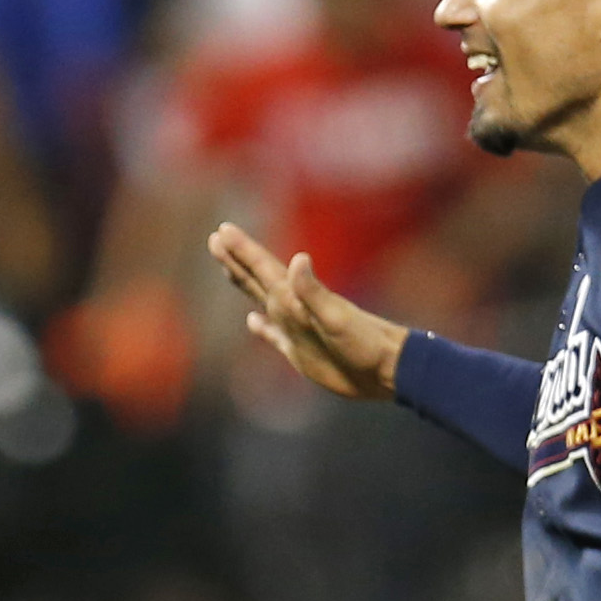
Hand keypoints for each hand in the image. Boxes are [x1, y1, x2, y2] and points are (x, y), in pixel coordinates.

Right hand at [208, 223, 405, 401]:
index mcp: (296, 299)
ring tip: (228, 268)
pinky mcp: (299, 351)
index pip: (263, 268)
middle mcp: (293, 309)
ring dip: (244, 283)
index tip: (222, 230)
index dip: (242, 250)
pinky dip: (260, 327)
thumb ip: (313, 291)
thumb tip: (298, 259)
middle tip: (216, 238)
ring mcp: (295, 329)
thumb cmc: (364, 344)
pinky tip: (252, 321)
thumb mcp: (336, 317)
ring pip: (261, 300)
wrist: (384, 370)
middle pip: (257, 278)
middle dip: (236, 259)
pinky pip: (272, 334)